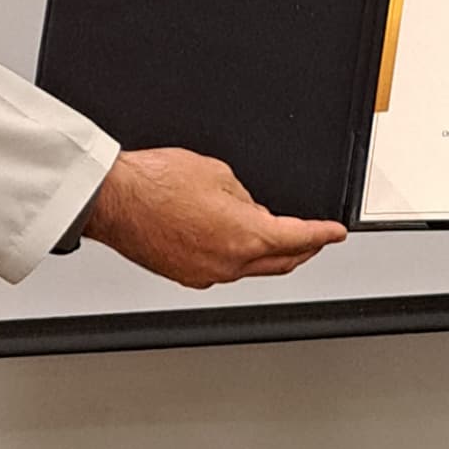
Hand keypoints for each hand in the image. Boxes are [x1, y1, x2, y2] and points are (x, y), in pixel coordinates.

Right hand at [86, 149, 348, 288]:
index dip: (323, 234)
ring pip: (252, 268)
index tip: (335, 233)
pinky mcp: (184, 276)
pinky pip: (224, 270)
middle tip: (315, 239)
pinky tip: (231, 241)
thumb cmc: (154, 183)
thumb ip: (244, 196)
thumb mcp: (217, 172)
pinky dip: (237, 258)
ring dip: (268, 254)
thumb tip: (249, 208)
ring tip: (272, 235)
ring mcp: (206, 274)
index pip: (300, 238)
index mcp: (244, 235)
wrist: (113, 200)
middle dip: (303, 249)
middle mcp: (229, 263)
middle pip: (282, 262)